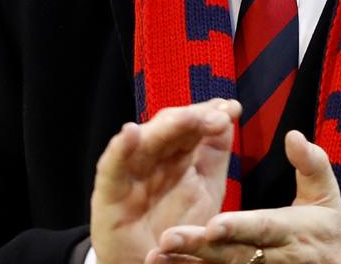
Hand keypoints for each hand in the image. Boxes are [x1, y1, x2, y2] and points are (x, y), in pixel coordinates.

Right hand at [90, 99, 240, 263]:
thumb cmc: (178, 232)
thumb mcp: (206, 191)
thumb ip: (215, 155)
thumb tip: (227, 117)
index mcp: (176, 156)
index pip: (191, 126)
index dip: (209, 114)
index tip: (232, 109)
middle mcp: (152, 159)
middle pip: (170, 128)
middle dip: (194, 118)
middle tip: (217, 115)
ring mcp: (130, 173)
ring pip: (145, 141)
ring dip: (166, 127)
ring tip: (188, 118)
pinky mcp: (108, 194)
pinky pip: (112, 167)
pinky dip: (120, 149)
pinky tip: (130, 133)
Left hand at [150, 130, 340, 263]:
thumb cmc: (328, 227)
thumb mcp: (327, 193)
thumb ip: (311, 163)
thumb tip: (293, 135)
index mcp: (290, 230)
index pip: (262, 227)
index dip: (238, 226)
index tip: (213, 223)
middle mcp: (271, 256)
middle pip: (232, 253)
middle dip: (200, 247)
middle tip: (168, 238)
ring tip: (158, 255)